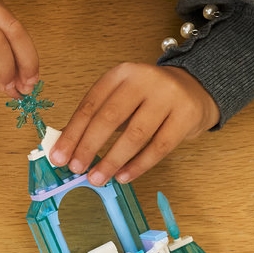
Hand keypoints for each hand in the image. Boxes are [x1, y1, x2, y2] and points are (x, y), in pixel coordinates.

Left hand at [50, 62, 218, 185]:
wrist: (195, 89)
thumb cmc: (149, 99)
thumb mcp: (122, 97)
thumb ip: (98, 118)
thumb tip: (68, 149)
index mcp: (121, 74)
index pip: (90, 104)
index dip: (72, 133)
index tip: (58, 156)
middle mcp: (144, 80)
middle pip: (110, 117)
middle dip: (89, 146)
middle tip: (75, 169)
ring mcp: (168, 97)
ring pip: (135, 134)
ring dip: (112, 160)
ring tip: (97, 178)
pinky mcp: (186, 116)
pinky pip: (159, 147)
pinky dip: (139, 165)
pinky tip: (123, 177)